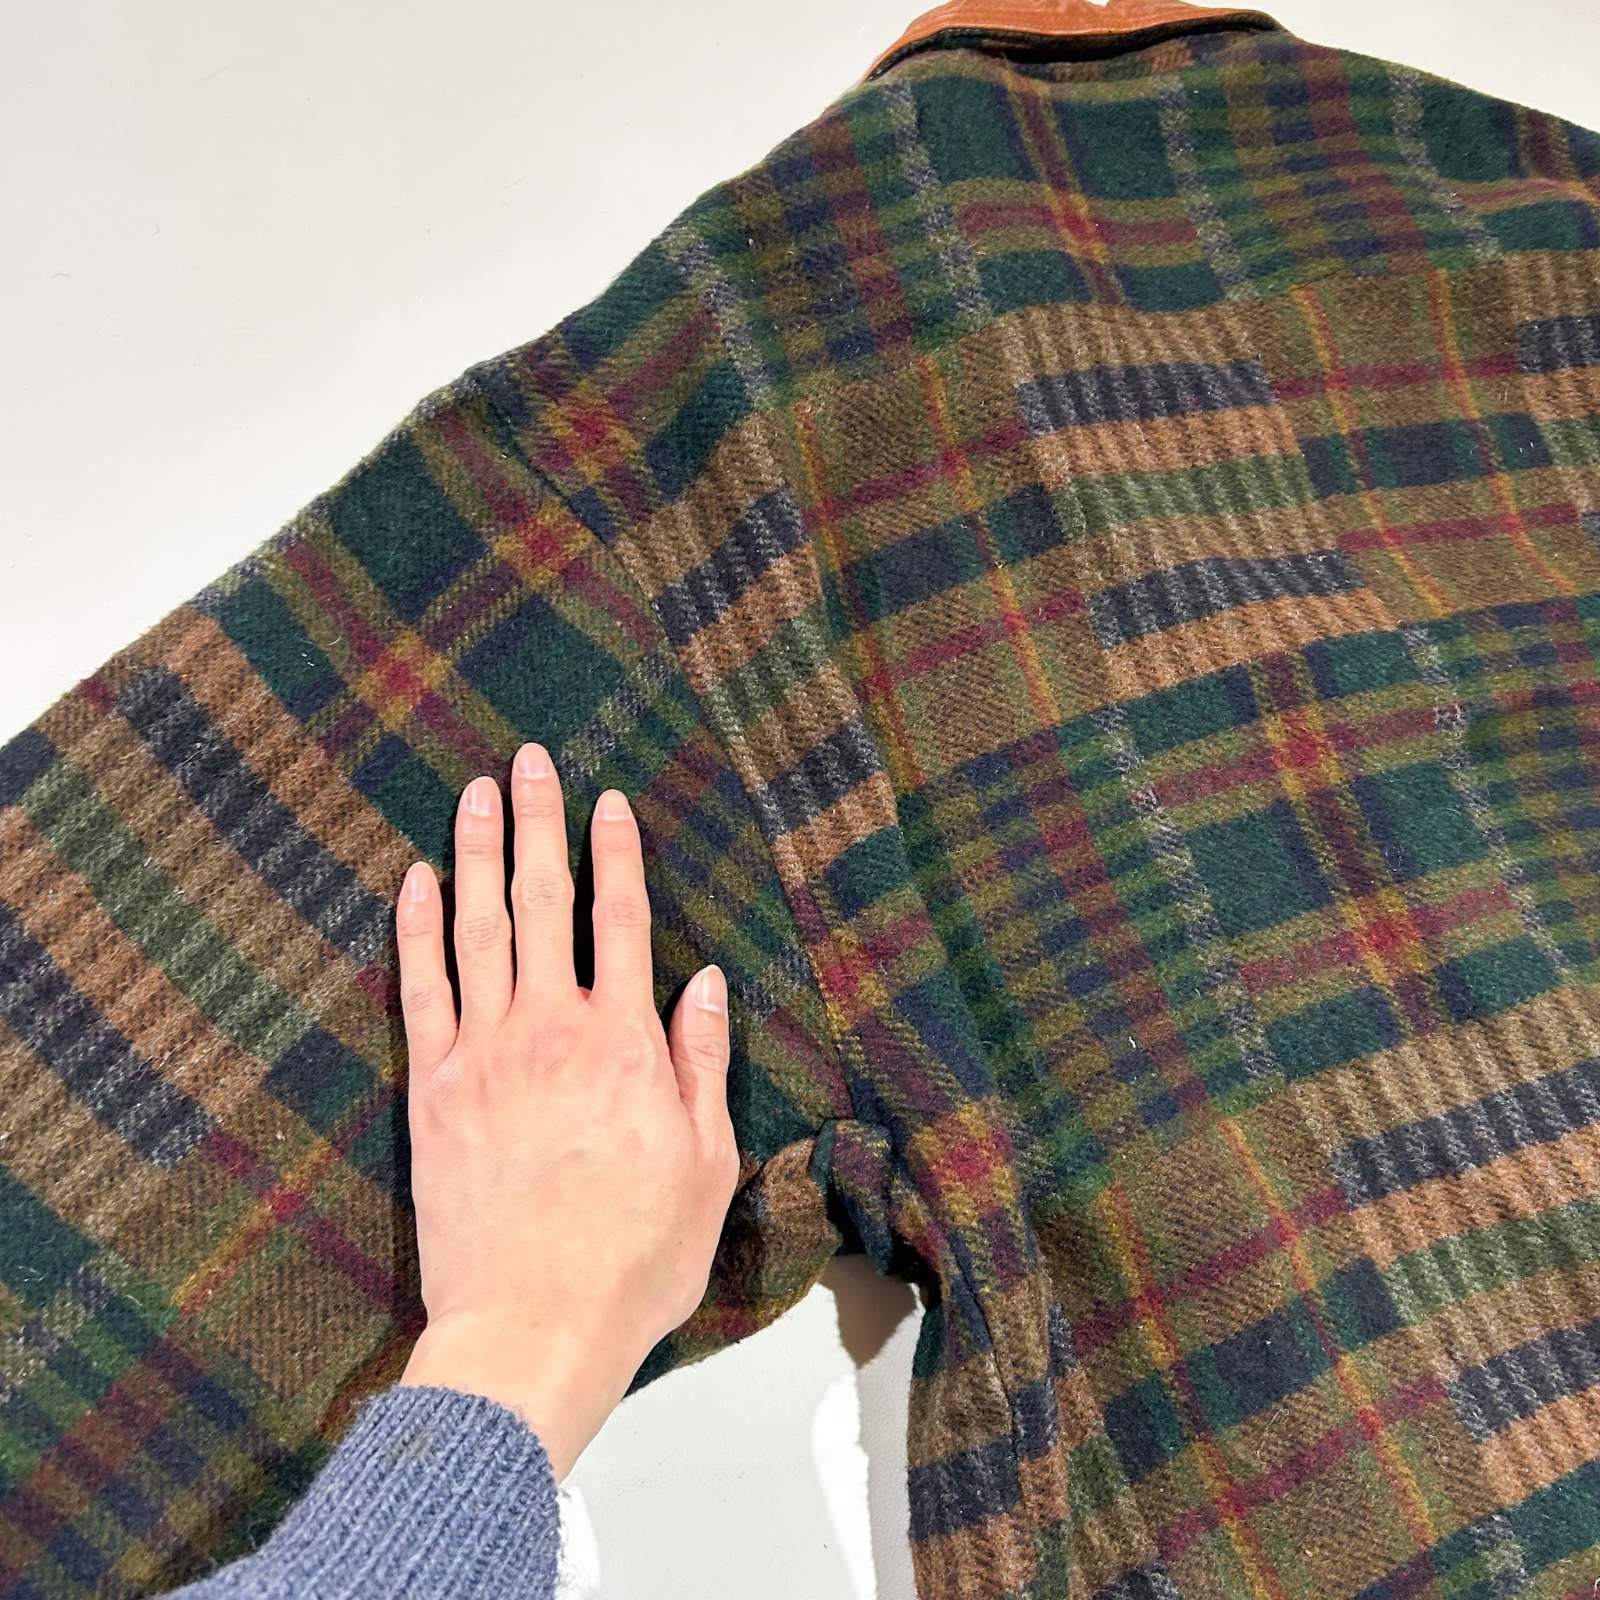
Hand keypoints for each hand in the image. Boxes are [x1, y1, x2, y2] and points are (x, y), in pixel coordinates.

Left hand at [393, 743, 738, 1479]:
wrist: (532, 1326)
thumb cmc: (634, 1257)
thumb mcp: (707, 1164)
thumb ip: (702, 1062)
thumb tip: (704, 980)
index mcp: (626, 1043)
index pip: (623, 922)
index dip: (617, 855)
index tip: (611, 802)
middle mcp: (552, 1028)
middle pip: (545, 903)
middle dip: (541, 825)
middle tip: (531, 761)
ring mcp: (485, 1053)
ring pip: (479, 928)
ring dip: (479, 852)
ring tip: (477, 793)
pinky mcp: (433, 1089)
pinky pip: (421, 988)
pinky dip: (417, 929)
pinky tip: (417, 881)